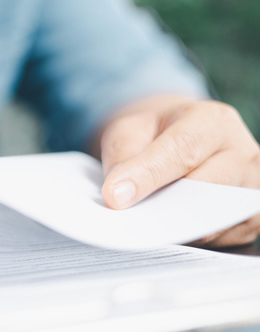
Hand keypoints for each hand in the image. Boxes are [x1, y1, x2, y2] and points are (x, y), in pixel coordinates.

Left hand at [99, 95, 259, 247]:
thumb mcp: (130, 130)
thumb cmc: (154, 133)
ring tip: (146, 220)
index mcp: (213, 122)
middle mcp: (243, 153)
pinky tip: (168, 226)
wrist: (179, 138)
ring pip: (213, 222)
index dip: (147, 176)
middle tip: (128, 218)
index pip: (182, 150)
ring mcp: (252, 188)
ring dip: (174, 227)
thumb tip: (119, 196)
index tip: (115, 196)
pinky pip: (219, 240)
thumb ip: (123, 156)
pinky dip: (189, 239)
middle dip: (162, 207)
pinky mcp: (252, 218)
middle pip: (205, 191)